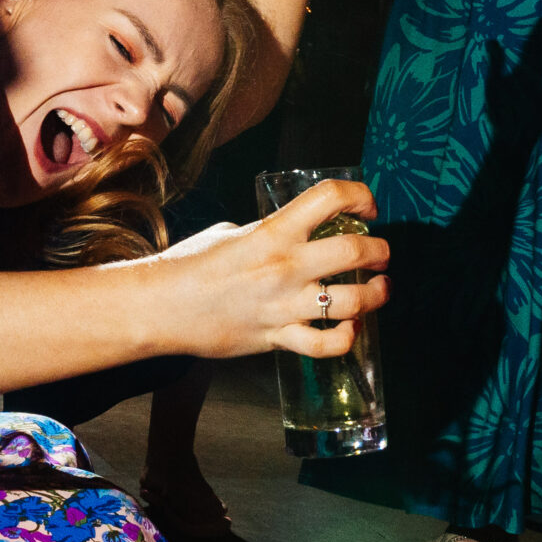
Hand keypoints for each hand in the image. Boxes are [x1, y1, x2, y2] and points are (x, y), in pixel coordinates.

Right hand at [152, 178, 389, 358]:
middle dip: (380, 251)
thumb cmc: (188, 264)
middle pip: (355, 252)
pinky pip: (326, 344)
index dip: (359, 196)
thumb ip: (266, 232)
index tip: (368, 207)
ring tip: (380, 290)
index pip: (329, 197)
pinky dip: (347, 338)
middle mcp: (285, 266)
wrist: (160, 307)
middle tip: (381, 253)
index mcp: (272, 231)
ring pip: (352, 302)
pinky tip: (351, 329)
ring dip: (376, 295)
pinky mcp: (277, 338)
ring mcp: (283, 305)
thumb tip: (289, 234)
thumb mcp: (230, 233)